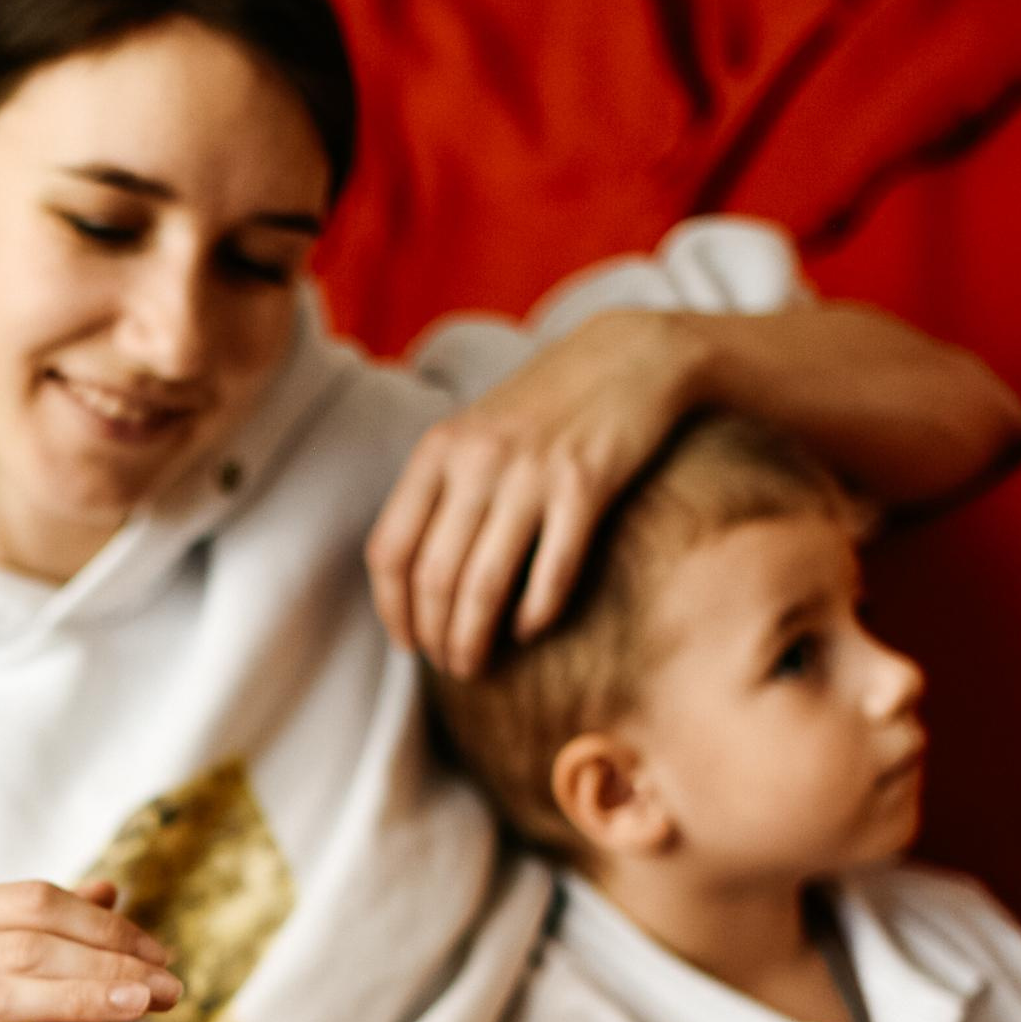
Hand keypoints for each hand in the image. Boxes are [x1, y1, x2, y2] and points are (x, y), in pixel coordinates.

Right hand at [0, 879, 181, 1021]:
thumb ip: (35, 929)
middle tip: (167, 989)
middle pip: (24, 945)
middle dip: (106, 963)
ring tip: (140, 1010)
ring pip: (1, 996)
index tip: (158, 955)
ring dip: (82, 1000)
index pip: (29, 902)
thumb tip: (110, 889)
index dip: (102, 923)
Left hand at [366, 309, 701, 677]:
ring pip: (484, 585)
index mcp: (438, 450)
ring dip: (474, 640)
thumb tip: (411, 582)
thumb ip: (440, 491)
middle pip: (434, 578)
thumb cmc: (545, 405)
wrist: (630, 356)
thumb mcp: (474, 432)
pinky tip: (528, 631)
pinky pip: (550, 574)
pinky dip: (534, 615)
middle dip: (435, 637)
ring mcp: (531, 474)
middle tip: (449, 665)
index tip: (407, 642)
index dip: (393, 609)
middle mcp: (477, 461)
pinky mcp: (586, 487)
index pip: (390, 549)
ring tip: (476, 664)